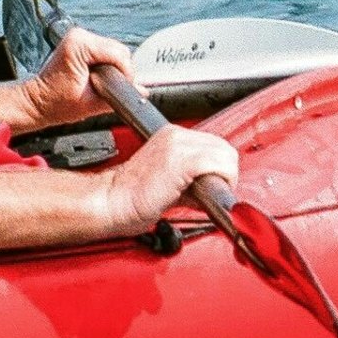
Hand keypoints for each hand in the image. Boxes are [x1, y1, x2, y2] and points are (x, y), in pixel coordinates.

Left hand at [0, 26, 133, 136]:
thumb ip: (118, 96)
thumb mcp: (91, 104)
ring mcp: (79, 38)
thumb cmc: (56, 103)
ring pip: (114, 50)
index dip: (126, 74)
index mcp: (79, 45)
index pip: (119, 55)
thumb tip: (141, 91)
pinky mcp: (80, 43)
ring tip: (105, 85)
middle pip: (119, 50)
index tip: (124, 89)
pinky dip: (108, 65)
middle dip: (121, 71)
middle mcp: (79, 36)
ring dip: (115, 68)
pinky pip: (105, 51)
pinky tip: (100, 78)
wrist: (37, 102)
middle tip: (114, 89)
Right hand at [101, 125, 239, 238]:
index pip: (216, 146)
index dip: (218, 170)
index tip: (206, 188)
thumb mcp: (168, 180)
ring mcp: (178, 145)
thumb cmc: (132, 196)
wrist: (112, 202)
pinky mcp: (181, 159)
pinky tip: (202, 197)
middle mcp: (177, 135)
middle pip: (224, 149)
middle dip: (222, 174)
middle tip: (206, 194)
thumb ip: (192, 178)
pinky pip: (219, 165)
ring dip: (222, 179)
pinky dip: (220, 183)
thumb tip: (212, 187)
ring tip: (202, 196)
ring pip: (225, 155)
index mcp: (173, 136)